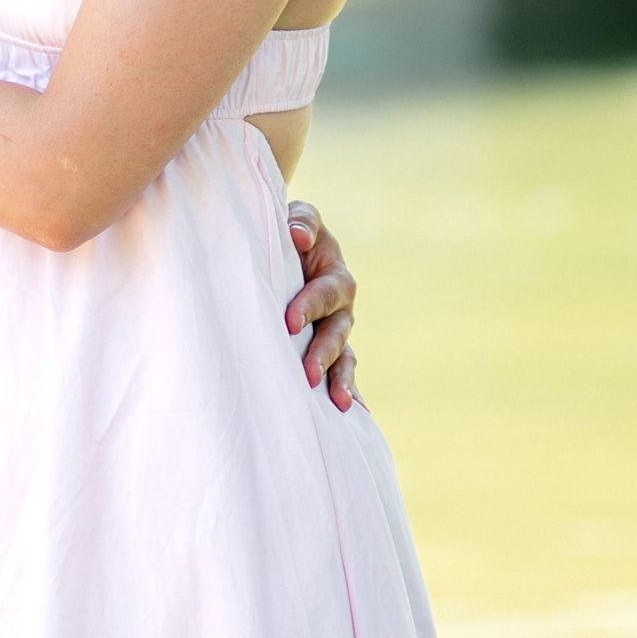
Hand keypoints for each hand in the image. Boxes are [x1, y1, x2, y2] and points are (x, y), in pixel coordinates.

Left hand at [286, 200, 359, 411]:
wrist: (288, 248)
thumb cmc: (289, 233)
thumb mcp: (298, 220)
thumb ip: (301, 222)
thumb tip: (298, 234)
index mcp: (334, 275)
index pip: (325, 292)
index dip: (309, 305)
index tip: (289, 322)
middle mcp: (340, 307)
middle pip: (337, 332)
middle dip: (323, 352)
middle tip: (307, 373)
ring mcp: (336, 331)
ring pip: (344, 357)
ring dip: (340, 380)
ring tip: (338, 404)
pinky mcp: (329, 350)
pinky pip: (342, 373)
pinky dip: (348, 393)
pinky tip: (347, 418)